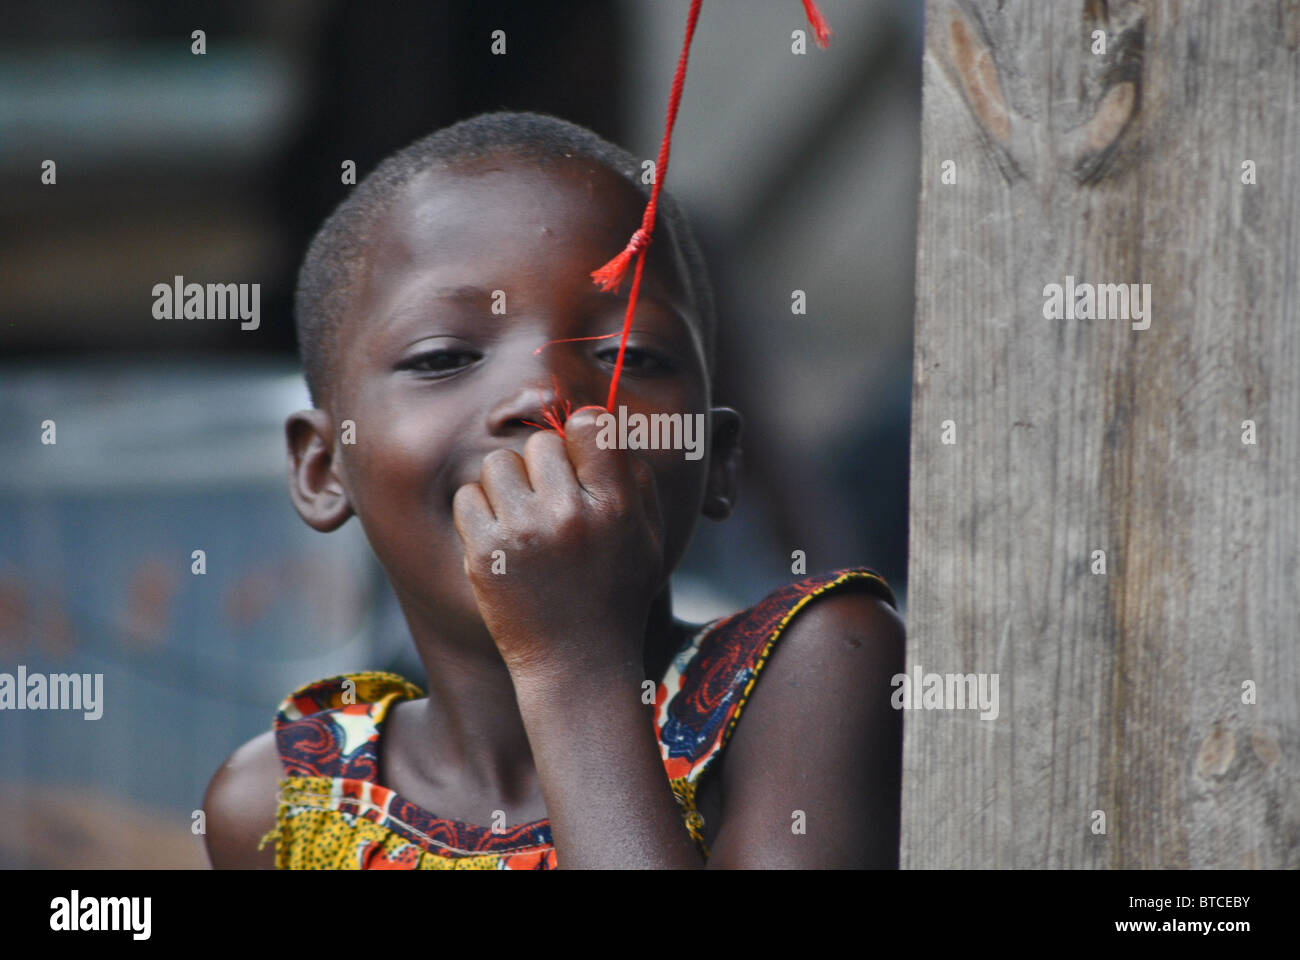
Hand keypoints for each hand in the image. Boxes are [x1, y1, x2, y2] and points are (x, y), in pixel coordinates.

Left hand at [451, 406, 664, 681]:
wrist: (577, 665)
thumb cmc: (617, 595)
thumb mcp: (649, 538)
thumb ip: (634, 478)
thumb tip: (601, 422)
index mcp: (616, 507)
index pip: (590, 424)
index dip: (582, 436)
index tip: (580, 459)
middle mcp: (569, 515)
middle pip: (541, 442)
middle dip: (545, 467)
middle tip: (553, 502)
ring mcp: (523, 533)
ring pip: (499, 464)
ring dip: (510, 486)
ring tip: (525, 520)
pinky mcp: (483, 553)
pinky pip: (468, 496)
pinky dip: (480, 512)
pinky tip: (501, 538)